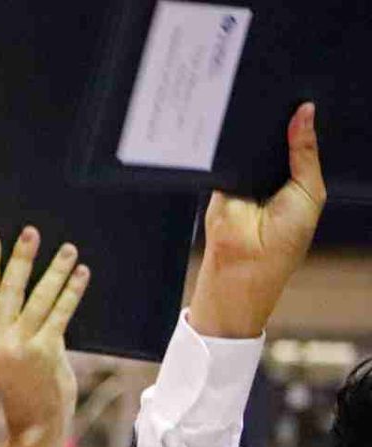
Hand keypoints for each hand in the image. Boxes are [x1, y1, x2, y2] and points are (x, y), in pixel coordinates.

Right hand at [0, 228, 89, 446]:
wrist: (34, 425)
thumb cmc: (23, 389)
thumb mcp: (3, 359)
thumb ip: (9, 330)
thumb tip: (33, 292)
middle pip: (9, 290)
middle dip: (21, 258)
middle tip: (30, 232)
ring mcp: (20, 347)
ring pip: (38, 298)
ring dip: (55, 270)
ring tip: (68, 250)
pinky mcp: (45, 352)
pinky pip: (60, 313)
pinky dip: (71, 291)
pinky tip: (81, 274)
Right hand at [189, 102, 325, 338]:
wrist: (245, 267)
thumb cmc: (284, 241)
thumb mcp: (309, 190)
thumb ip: (305, 152)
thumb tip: (305, 113)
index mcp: (294, 177)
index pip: (297, 141)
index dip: (300, 121)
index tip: (303, 97)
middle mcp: (267, 177)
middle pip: (272, 139)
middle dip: (280, 124)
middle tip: (286, 101)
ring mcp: (241, 180)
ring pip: (249, 147)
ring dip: (256, 137)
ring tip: (264, 116)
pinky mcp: (219, 184)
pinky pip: (226, 158)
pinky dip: (233, 149)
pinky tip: (240, 136)